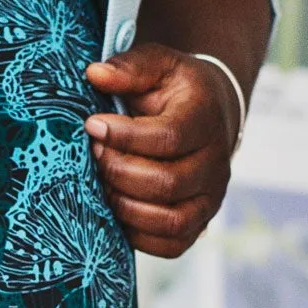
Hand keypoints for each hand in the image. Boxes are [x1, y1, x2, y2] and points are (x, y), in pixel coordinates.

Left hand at [84, 44, 240, 257]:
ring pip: (171, 220)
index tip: (92, 124)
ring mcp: (211, 197)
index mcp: (205, 118)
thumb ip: (128, 67)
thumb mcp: (157, 63)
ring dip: (125, 204)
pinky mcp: (200, 222)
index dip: (124, 136)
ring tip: (102, 181)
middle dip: (118, 170)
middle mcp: (216, 163)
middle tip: (93, 153)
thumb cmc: (173, 88)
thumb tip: (94, 74)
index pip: (169, 137)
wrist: (209, 113)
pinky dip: (139, 234)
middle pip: (167, 182)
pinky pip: (172, 244)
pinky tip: (115, 207)